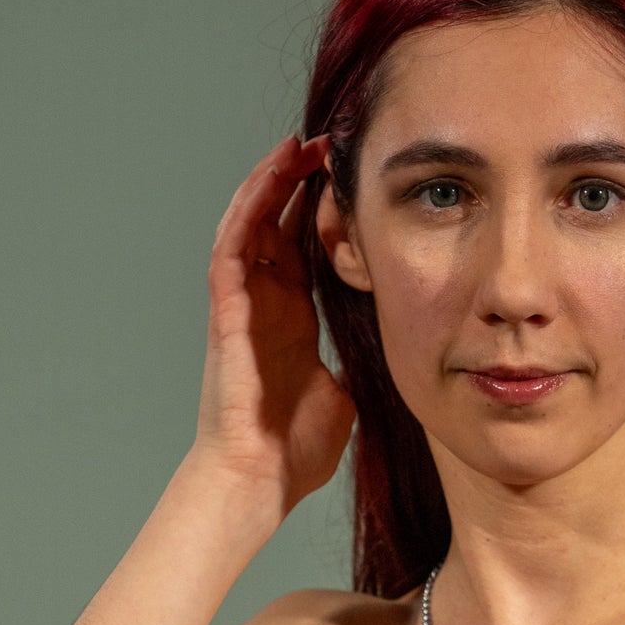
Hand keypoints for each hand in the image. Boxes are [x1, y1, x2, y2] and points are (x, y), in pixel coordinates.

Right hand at [189, 133, 356, 520]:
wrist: (259, 482)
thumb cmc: (294, 451)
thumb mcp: (345, 394)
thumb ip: (360, 361)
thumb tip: (398, 349)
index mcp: (292, 318)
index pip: (306, 247)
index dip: (325, 210)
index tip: (354, 177)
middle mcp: (265, 303)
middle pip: (278, 222)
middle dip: (301, 180)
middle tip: (332, 142)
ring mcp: (242, 304)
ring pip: (250, 222)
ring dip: (272, 180)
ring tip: (300, 143)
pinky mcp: (226, 311)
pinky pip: (233, 246)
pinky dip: (249, 207)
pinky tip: (271, 174)